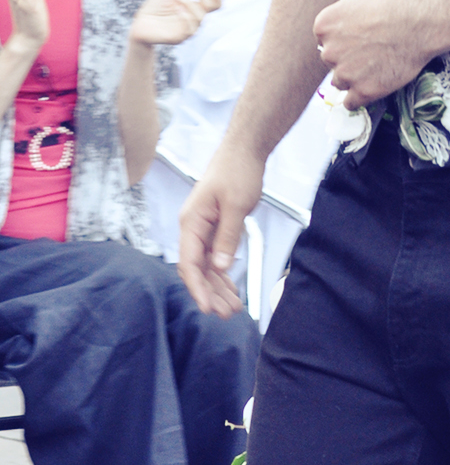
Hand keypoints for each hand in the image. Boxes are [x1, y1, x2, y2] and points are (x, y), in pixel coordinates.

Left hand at [129, 0, 219, 47]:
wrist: (138, 25)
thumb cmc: (153, 10)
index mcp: (193, 9)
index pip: (214, 3)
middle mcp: (193, 19)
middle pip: (210, 7)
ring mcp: (187, 29)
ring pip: (201, 18)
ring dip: (189, 3)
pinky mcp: (178, 38)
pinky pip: (190, 31)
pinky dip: (186, 18)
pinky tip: (177, 9)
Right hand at [178, 141, 264, 316]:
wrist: (245, 150)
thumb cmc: (238, 171)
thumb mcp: (237, 205)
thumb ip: (228, 237)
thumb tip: (220, 266)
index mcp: (192, 222)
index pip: (189, 263)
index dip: (197, 287)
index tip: (206, 307)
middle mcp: (193, 227)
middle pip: (197, 268)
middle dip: (210, 293)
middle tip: (225, 314)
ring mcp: (204, 228)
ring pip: (207, 265)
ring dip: (218, 287)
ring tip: (232, 307)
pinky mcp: (215, 227)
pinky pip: (216, 256)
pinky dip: (223, 273)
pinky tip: (230, 288)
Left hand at [314, 0, 436, 105]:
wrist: (420, 22)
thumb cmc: (395, 2)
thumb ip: (347, 4)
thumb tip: (346, 9)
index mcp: (325, 26)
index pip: (324, 40)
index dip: (341, 40)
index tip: (355, 41)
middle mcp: (329, 51)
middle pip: (331, 61)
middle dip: (347, 58)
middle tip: (368, 53)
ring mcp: (346, 74)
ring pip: (341, 82)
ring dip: (353, 78)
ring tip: (374, 69)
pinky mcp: (363, 91)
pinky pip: (351, 103)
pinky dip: (359, 98)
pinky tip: (370, 89)